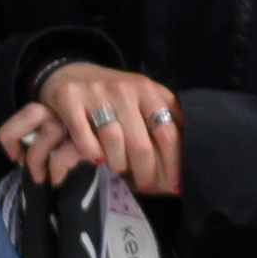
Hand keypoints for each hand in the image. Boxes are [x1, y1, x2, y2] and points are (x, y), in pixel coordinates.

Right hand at [3, 63, 181, 195]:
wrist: (72, 73)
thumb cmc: (115, 96)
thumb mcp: (144, 99)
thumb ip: (164, 121)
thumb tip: (187, 161)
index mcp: (148, 90)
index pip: (168, 133)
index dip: (173, 164)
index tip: (174, 184)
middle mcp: (124, 89)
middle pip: (141, 145)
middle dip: (146, 172)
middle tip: (145, 184)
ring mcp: (95, 93)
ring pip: (113, 144)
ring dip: (118, 164)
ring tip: (118, 167)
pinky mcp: (69, 99)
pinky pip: (85, 142)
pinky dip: (93, 156)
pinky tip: (96, 158)